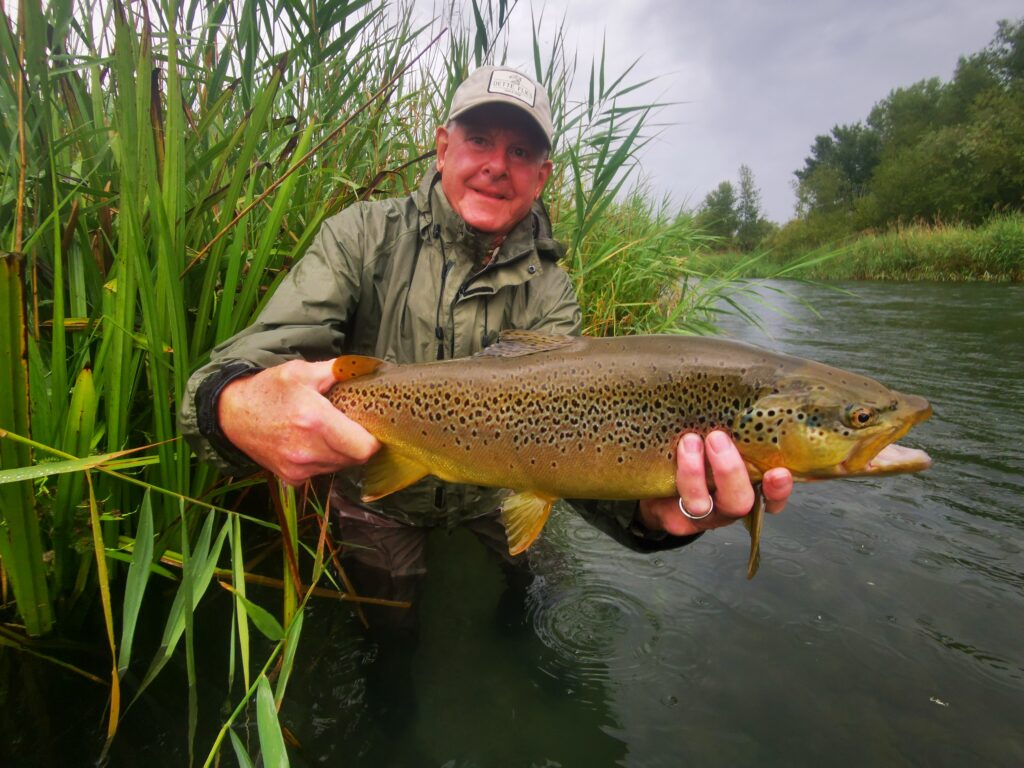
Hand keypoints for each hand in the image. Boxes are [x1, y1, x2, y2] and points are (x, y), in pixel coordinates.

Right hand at [217, 359, 380, 485]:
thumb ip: (337, 371)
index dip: (373, 438)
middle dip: (359, 443)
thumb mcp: (301, 371)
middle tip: (351, 425)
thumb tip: (363, 368)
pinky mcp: (291, 478)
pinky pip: (322, 473)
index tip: (370, 426)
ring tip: (328, 432)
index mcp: (315, 420)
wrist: (230, 415)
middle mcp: (308, 450)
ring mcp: (298, 468)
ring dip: (342, 453)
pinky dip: (324, 461)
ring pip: (340, 467)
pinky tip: (312, 443)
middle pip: (355, 459)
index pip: (364, 447)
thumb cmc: (267, 389)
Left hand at [637, 430, 792, 535]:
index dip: (779, 489)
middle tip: (717, 438)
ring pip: (703, 504)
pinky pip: (675, 506)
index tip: (779, 472)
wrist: (661, 480)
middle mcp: (729, 505)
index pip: (773, 496)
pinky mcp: (676, 519)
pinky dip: (675, 477)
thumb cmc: (700, 450)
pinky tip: (672, 452)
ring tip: (689, 440)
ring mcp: (703, 515)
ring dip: (695, 472)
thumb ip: (737, 428)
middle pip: (740, 501)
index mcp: (750, 487)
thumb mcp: (721, 439)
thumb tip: (749, 391)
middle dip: (729, 470)